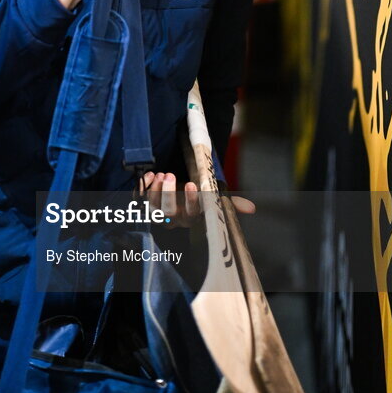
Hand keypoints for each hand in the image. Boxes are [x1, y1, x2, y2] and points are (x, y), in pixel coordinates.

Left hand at [141, 171, 255, 227]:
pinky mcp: (146, 203)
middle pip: (167, 212)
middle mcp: (173, 218)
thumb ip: (231, 203)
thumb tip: (251, 208)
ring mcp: (158, 211)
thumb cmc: (198, 197)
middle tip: (170, 175)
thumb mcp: (213, 199)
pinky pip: (140, 198)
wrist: (178, 194)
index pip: (192, 213)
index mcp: (191, 217)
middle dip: (167, 193)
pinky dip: (143, 187)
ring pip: (152, 206)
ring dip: (155, 190)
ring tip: (161, 174)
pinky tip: (150, 175)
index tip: (192, 184)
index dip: (191, 201)